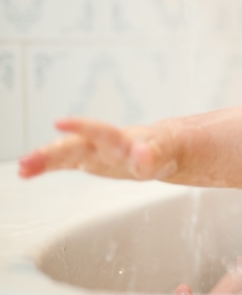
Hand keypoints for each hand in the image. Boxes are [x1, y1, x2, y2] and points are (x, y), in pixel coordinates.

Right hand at [18, 118, 176, 180]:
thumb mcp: (165, 154)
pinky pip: (65, 161)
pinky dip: (46, 166)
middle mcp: (107, 143)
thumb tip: (143, 155)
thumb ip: (153, 156)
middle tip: (28, 160)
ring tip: (23, 167)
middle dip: (55, 151)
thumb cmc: (163, 148)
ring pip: (68, 151)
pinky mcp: (90, 160)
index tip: (61, 123)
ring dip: (45, 158)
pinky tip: (25, 171)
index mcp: (126, 140)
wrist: (161, 147)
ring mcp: (96, 151)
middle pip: (79, 144)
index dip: (84, 128)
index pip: (104, 133)